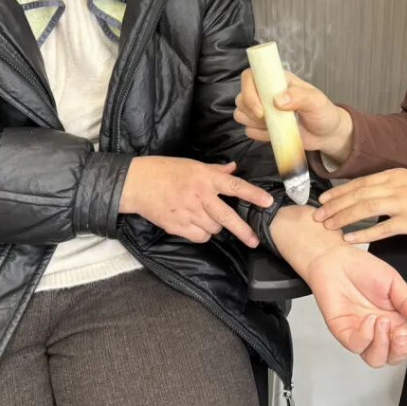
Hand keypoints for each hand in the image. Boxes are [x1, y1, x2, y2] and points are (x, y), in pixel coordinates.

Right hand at [119, 157, 271, 247]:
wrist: (138, 184)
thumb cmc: (165, 171)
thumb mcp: (192, 165)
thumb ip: (215, 170)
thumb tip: (234, 168)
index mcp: (205, 178)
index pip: (235, 187)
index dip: (253, 195)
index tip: (268, 202)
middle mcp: (199, 195)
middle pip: (227, 216)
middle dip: (243, 230)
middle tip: (254, 240)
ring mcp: (188, 212)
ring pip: (213, 228)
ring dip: (215, 226)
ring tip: (205, 216)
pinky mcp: (178, 225)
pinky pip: (199, 236)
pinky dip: (202, 234)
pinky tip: (195, 225)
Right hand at [234, 70, 353, 163]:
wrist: (327, 134)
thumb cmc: (323, 112)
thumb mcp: (317, 101)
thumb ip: (300, 96)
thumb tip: (278, 100)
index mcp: (276, 81)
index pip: (250, 76)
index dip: (249, 90)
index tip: (261, 109)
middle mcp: (265, 94)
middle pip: (241, 97)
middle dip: (251, 111)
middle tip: (268, 120)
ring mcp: (262, 111)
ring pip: (240, 114)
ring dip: (253, 123)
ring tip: (274, 126)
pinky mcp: (262, 127)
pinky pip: (248, 130)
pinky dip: (258, 134)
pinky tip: (274, 134)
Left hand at [307, 245, 406, 367]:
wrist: (336, 260)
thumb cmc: (362, 268)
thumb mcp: (393, 281)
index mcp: (395, 319)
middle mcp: (379, 330)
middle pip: (393, 357)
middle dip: (401, 351)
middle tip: (401, 334)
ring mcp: (361, 332)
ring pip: (375, 359)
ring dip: (383, 346)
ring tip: (383, 322)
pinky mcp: (344, 331)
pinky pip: (357, 346)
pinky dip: (366, 336)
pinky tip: (369, 319)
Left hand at [315, 169, 406, 245]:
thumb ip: (390, 185)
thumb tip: (367, 192)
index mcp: (395, 175)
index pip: (360, 182)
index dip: (339, 191)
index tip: (324, 199)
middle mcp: (395, 186)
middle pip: (357, 195)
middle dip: (335, 206)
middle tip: (318, 215)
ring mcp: (402, 204)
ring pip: (365, 209)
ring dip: (343, 218)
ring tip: (329, 226)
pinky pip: (381, 229)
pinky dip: (363, 234)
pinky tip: (350, 239)